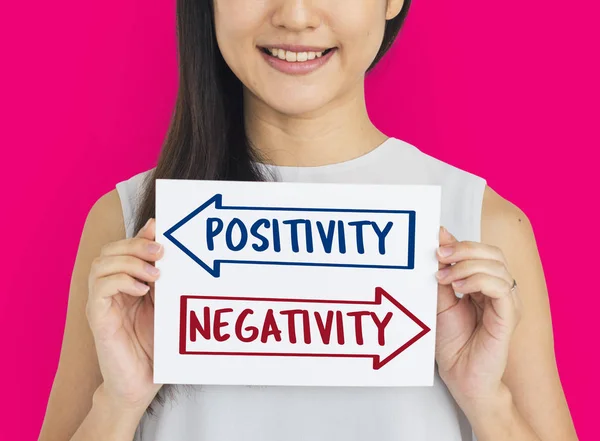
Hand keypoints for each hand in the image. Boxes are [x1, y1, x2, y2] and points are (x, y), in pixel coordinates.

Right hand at [86, 217, 162, 409]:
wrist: (142, 384)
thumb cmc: (155, 344)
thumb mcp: (165, 304)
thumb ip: (163, 278)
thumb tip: (169, 248)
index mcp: (124, 283)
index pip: (122, 246)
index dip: (139, 234)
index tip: (162, 228)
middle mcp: (108, 290)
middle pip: (109, 251)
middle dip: (135, 244)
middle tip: (161, 252)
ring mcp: (101, 303)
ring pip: (101, 265)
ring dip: (130, 261)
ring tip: (155, 274)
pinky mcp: (97, 319)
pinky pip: (99, 290)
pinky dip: (121, 281)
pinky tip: (143, 290)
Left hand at [434, 226, 521, 408]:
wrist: (460, 377)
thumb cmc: (452, 343)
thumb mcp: (440, 301)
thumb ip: (443, 272)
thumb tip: (440, 237)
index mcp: (485, 285)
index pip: (481, 251)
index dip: (460, 244)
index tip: (435, 244)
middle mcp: (500, 291)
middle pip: (493, 254)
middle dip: (464, 249)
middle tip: (440, 256)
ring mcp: (507, 304)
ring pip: (497, 267)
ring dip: (467, 265)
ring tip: (445, 278)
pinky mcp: (509, 317)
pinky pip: (502, 288)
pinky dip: (479, 281)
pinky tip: (460, 288)